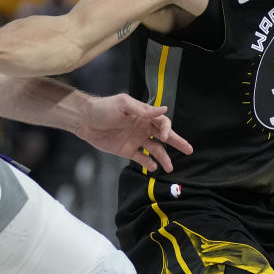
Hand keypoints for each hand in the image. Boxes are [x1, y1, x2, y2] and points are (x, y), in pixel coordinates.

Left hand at [74, 94, 192, 171]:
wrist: (84, 120)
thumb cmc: (104, 108)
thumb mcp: (124, 105)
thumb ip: (144, 110)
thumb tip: (164, 109)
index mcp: (144, 115)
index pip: (162, 122)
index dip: (166, 129)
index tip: (164, 136)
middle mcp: (143, 127)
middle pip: (164, 136)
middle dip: (177, 142)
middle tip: (189, 150)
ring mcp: (136, 140)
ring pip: (155, 149)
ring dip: (164, 157)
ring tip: (170, 168)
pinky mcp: (127, 150)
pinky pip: (141, 158)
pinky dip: (148, 163)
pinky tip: (154, 167)